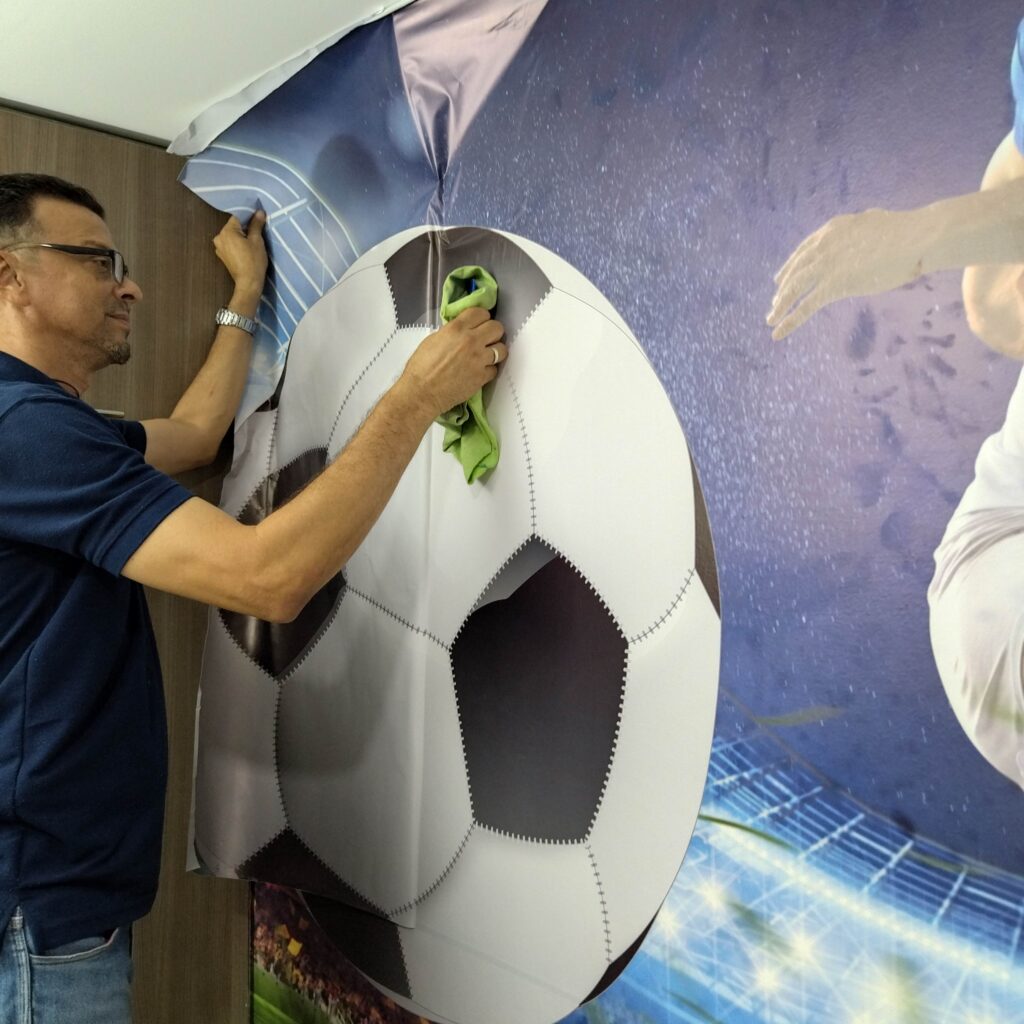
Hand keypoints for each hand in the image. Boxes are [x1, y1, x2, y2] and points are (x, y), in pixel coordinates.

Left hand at [213, 210, 267, 298]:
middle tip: (257, 232)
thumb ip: (256, 224)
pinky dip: (237, 244)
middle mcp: (219, 237)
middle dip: (245, 227)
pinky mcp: (222, 256)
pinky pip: (230, 244)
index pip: (238, 217)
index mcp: (226, 231)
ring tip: (252, 242)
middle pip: (234, 226)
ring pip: (232, 236)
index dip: (249, 217)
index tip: (258, 220)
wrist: (248, 283)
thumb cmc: (253, 261)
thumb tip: (259, 212)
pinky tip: (246, 250)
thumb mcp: (257, 241)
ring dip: (241, 236)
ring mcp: (219, 247)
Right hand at [401, 307, 506, 416]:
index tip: (479, 323)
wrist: (422, 393)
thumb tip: (461, 331)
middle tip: (486, 339)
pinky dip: (489, 370)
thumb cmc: (420, 367)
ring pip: (501, 349)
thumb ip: (451, 332)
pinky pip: (494, 369)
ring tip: (487, 356)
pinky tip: (479, 371)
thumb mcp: (433, 340)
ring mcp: (479, 359)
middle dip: (492, 332)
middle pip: (497, 328)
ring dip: (495, 351)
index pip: (481, 312)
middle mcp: (471, 341)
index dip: (481, 318)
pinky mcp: (482, 377)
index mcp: (456, 329)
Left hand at [767, 208, 922, 339]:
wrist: (916, 237)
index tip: (780, 278)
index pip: (803, 251)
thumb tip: (864, 234)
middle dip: (783, 289)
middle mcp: (823, 246)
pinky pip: (805, 307)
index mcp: (832, 229)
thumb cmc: (906, 231)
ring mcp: (826, 266)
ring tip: (771, 320)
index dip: (790, 267)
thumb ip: (859, 232)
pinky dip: (789, 321)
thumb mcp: (873, 224)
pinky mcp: (834, 285)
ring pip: (794, 289)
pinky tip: (778, 333)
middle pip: (795, 271)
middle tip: (775, 303)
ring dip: (780, 306)